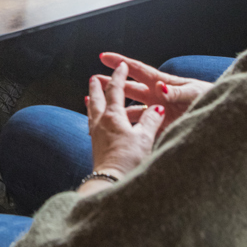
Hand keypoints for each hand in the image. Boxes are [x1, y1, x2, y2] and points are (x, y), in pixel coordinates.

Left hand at [86, 63, 164, 177]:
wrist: (111, 182)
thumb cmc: (129, 160)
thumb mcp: (145, 138)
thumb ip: (151, 120)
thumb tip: (158, 106)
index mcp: (113, 115)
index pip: (115, 90)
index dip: (118, 76)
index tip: (121, 65)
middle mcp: (101, 121)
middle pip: (97, 97)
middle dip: (97, 86)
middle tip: (95, 76)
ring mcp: (95, 133)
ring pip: (92, 110)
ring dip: (92, 99)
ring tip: (89, 95)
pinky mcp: (95, 145)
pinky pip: (92, 123)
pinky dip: (92, 115)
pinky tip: (93, 121)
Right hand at [97, 52, 212, 129]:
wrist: (222, 121)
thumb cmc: (210, 98)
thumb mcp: (194, 92)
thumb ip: (176, 91)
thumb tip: (160, 87)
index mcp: (163, 83)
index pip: (138, 70)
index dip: (121, 63)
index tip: (104, 56)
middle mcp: (157, 97)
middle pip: (129, 89)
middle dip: (112, 83)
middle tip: (94, 80)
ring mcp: (158, 113)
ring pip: (131, 109)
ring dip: (117, 107)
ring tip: (101, 106)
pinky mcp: (162, 128)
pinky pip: (142, 128)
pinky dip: (129, 128)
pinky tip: (118, 129)